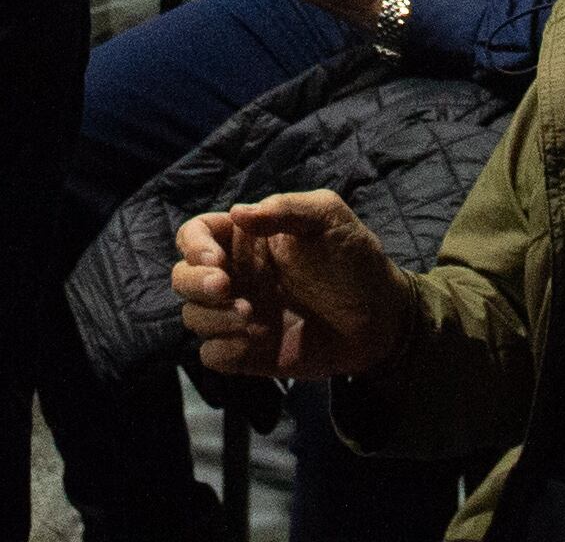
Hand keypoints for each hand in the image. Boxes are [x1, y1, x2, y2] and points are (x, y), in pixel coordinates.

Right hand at [173, 191, 415, 382]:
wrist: (382, 319)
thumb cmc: (354, 259)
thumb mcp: (328, 218)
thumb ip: (285, 208)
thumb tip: (238, 213)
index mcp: (246, 240)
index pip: (194, 235)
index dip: (194, 246)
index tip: (215, 260)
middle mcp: (236, 276)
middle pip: (182, 278)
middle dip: (196, 284)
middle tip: (230, 291)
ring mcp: (239, 316)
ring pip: (193, 316)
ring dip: (214, 318)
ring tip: (255, 318)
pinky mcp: (248, 353)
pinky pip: (212, 355)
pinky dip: (224, 349)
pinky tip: (256, 342)